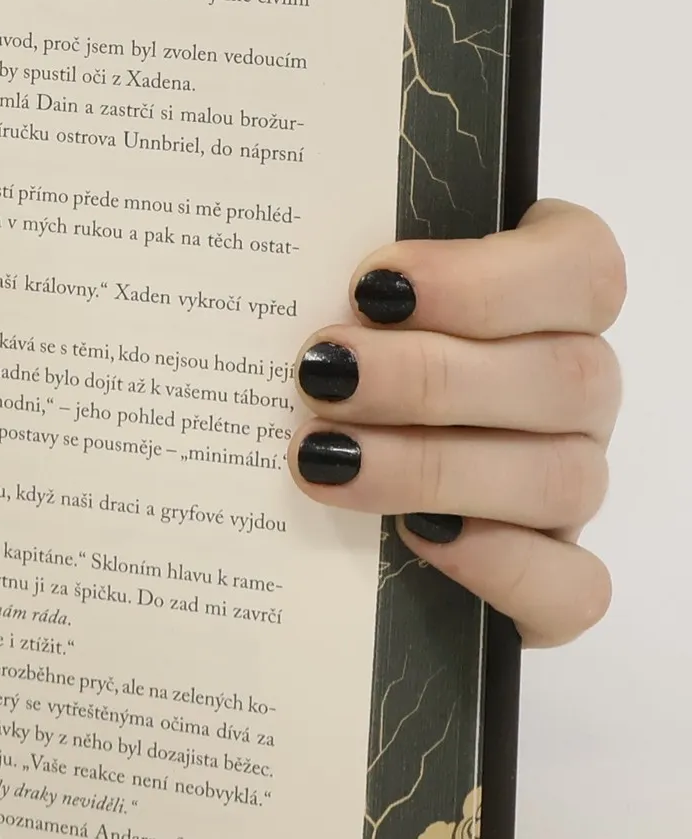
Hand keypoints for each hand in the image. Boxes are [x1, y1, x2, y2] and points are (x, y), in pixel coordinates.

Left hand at [288, 200, 623, 646]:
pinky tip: (419, 539)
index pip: (582, 266)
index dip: (487, 278)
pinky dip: (504, 565)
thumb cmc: (326, 362)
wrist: (314, 497)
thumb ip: (324, 269)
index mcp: (545, 299)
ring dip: (434, 467)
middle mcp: (573, 391)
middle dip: (429, 377)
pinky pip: (574, 585)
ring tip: (322, 457)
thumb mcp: (327, 302)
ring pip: (563, 477)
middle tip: (320, 375)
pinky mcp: (555, 578)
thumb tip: (256, 253)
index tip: (371, 286)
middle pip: (568, 376)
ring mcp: (569, 486)